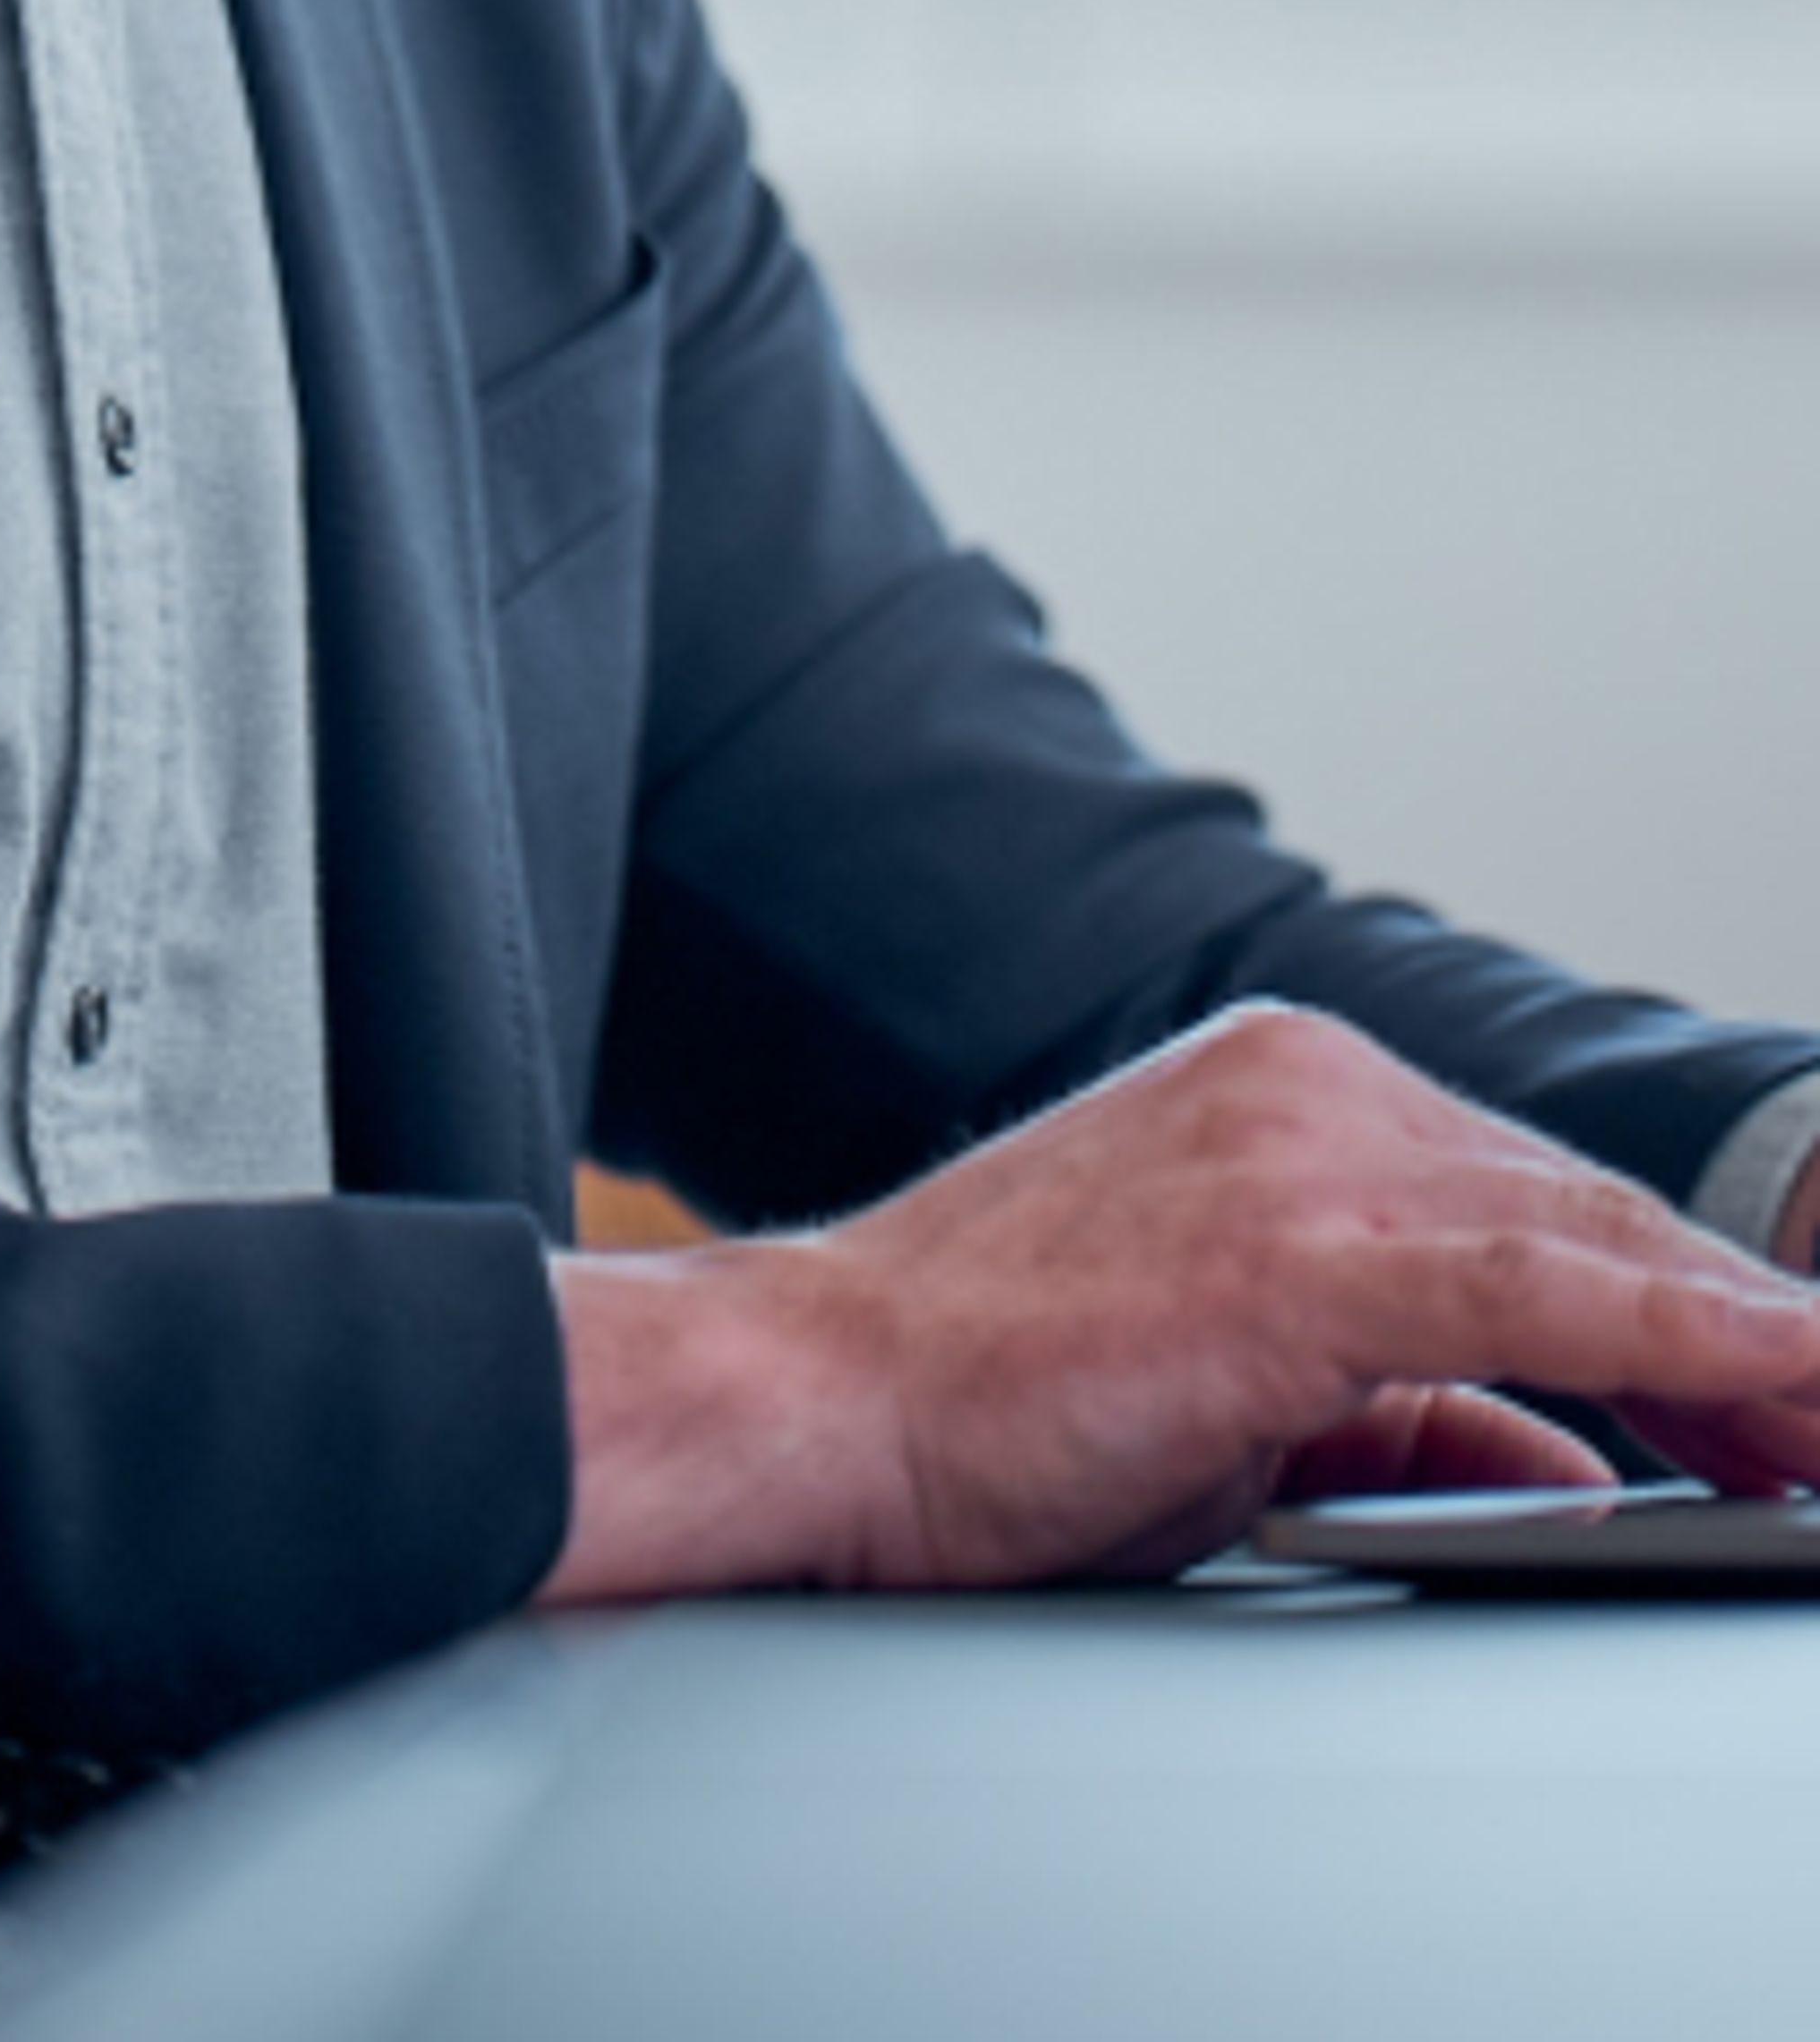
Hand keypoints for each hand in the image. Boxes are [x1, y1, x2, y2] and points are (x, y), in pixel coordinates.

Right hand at [541, 1004, 1819, 1602]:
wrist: (825, 1389)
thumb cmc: (995, 1392)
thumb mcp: (1242, 1392)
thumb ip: (1411, 1409)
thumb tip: (1565, 1464)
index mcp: (1285, 1090)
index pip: (1539, 1199)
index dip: (1686, 1310)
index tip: (1787, 1400)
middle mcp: (1307, 1084)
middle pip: (1590, 1214)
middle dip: (1738, 1341)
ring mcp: (1301, 1152)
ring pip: (1593, 1243)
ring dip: (1748, 1349)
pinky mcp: (1293, 1248)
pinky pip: (1543, 1292)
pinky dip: (1690, 1337)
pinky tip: (1787, 1372)